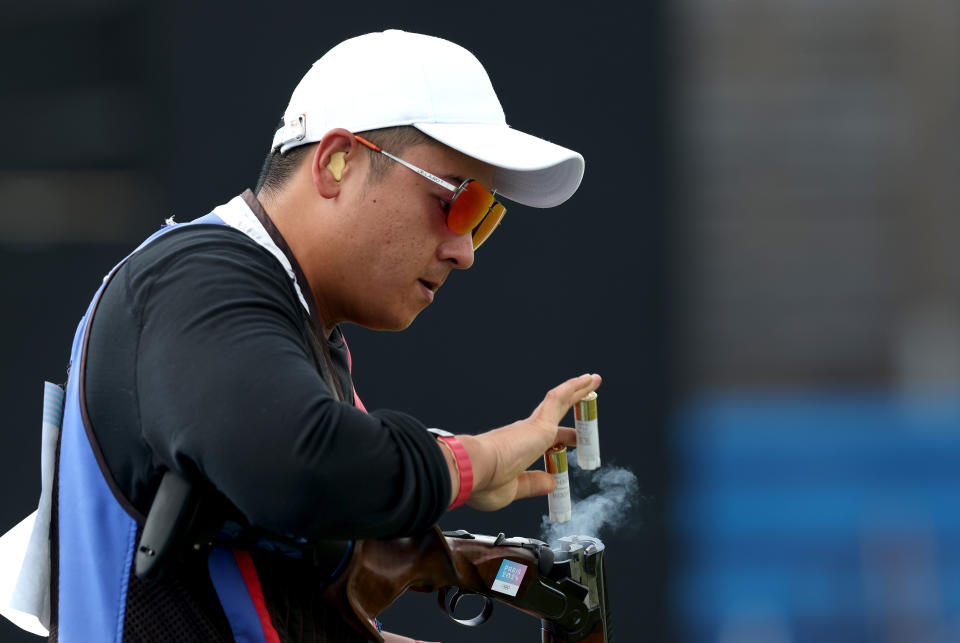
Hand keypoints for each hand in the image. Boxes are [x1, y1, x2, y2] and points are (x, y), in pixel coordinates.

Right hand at [460, 373, 600, 511]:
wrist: (471, 469)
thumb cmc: (483, 483)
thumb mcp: (513, 489)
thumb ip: (532, 484)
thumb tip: (552, 483)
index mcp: (514, 450)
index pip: (541, 442)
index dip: (558, 442)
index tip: (569, 446)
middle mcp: (522, 433)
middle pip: (552, 418)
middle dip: (570, 410)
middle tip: (586, 405)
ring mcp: (531, 426)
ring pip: (558, 401)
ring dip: (576, 391)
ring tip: (592, 380)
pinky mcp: (540, 424)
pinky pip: (560, 399)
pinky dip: (574, 388)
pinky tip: (588, 381)